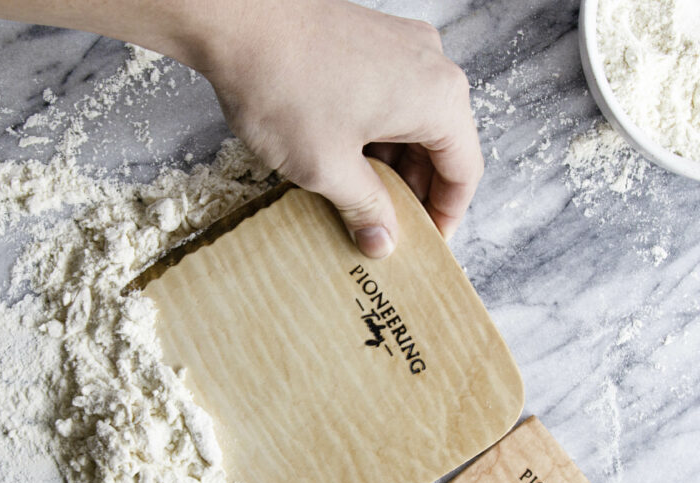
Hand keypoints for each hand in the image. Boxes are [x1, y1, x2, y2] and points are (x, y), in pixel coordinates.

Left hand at [194, 0, 483, 257]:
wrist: (236, 19)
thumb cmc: (284, 86)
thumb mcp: (327, 167)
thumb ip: (365, 208)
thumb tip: (382, 240)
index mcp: (438, 98)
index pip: (464, 170)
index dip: (446, 215)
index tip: (426, 244)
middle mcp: (430, 64)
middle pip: (440, 143)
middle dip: (414, 190)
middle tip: (384, 227)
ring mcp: (400, 45)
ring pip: (412, 119)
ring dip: (391, 162)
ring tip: (355, 197)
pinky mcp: (370, 37)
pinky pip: (388, 95)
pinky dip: (374, 130)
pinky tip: (340, 155)